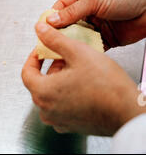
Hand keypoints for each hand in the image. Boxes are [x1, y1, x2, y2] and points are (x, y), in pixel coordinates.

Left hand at [22, 22, 145, 135]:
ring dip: (59, 79)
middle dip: (51, 67)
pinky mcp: (72, 125)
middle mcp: (47, 111)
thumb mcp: (77, 52)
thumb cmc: (105, 86)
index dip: (34, 57)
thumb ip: (54, 39)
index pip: (27, 71)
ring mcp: (59, 120)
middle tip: (65, 56)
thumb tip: (40, 29)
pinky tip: (82, 83)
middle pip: (39, 83)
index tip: (42, 50)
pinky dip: (67, 92)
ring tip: (76, 68)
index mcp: (43, 93)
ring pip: (51, 94)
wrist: (127, 111)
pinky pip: (62, 105)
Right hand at [46, 0, 145, 49]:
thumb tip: (51, 19)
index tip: (42, 28)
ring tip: (63, 51)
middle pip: (67, 24)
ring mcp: (97, 25)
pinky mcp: (107, 39)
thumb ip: (72, 11)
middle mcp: (88, 11)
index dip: (51, 17)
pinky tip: (80, 55)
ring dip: (72, 43)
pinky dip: (85, 51)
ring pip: (78, 37)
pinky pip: (92, 46)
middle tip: (50, 43)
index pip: (60, 7)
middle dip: (59, 33)